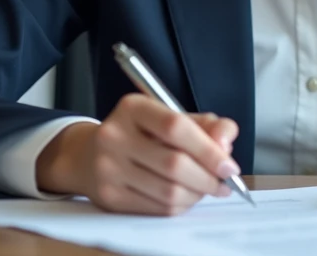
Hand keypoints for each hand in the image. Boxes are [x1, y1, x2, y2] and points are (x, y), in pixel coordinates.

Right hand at [36, 93, 240, 215]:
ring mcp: (109, 168)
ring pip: (168, 191)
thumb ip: (204, 125)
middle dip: (208, 177)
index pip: (176, 127)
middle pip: (174, 164)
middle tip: (225, 182)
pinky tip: (187, 197)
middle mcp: (115, 136)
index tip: (228, 164)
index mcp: (133, 108)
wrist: (88, 155)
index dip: (208, 148)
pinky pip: (157, 208)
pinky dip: (181, 205)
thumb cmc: (139, 134)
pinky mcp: (110, 197)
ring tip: (207, 188)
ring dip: (197, 194)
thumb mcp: (168, 117)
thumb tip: (226, 139)